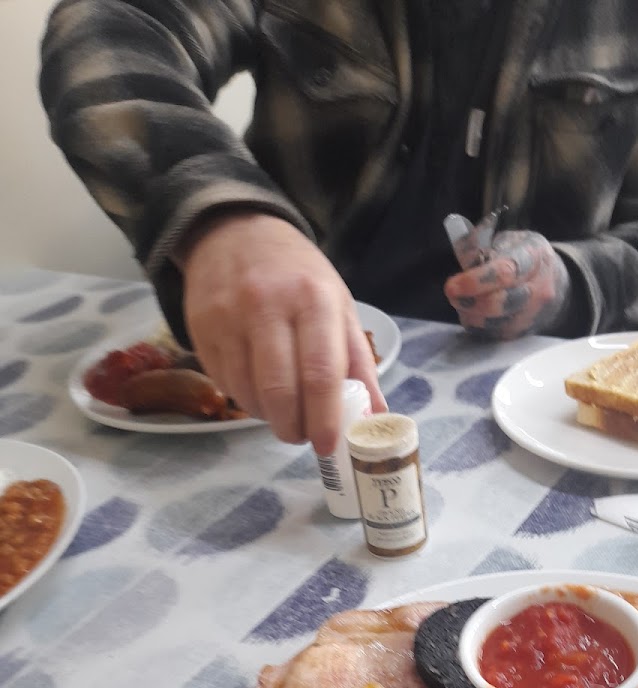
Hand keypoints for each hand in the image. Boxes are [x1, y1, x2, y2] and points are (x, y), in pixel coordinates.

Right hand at [179, 213, 385, 451]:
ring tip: (282, 414)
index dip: (324, 418)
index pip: (320, 372)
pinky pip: (224, 383)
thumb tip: (375, 416)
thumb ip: (358, 361)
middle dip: (293, 427)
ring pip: (248, 393)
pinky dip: (245, 399)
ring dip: (268, 417)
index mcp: (313, 299)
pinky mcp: (200, 329)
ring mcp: (228, 318)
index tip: (327, 445)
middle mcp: (267, 306)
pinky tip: (258, 391)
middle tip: (302, 437)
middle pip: (280, 390)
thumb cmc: (297, 275)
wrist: (234, 232)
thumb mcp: (338, 305)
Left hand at [443, 231, 570, 339]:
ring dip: (471, 314)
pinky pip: (493, 334)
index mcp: (534, 257)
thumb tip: (461, 252)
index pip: (505, 273)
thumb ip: (480, 244)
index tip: (452, 285)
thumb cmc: (524, 257)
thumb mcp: (508, 239)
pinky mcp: (523, 333)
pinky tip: (473, 311)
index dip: (475, 281)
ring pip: (494, 324)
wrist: (555, 284)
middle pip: (500, 304)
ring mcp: (533, 315)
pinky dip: (477, 325)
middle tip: (452, 293)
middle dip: (470, 301)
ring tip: (464, 300)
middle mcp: (539, 289)